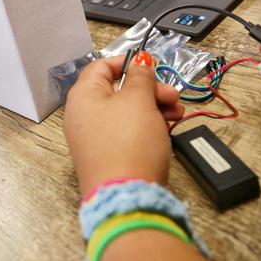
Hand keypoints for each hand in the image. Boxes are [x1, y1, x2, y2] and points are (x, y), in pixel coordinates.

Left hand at [64, 56, 183, 193]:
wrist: (126, 198)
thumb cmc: (129, 141)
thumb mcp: (138, 100)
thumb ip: (140, 77)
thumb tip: (139, 62)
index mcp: (83, 96)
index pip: (102, 66)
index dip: (128, 62)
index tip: (154, 66)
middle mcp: (84, 115)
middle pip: (118, 90)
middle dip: (149, 89)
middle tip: (173, 96)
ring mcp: (95, 138)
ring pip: (127, 112)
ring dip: (154, 107)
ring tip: (177, 114)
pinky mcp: (109, 156)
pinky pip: (128, 132)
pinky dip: (148, 126)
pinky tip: (169, 128)